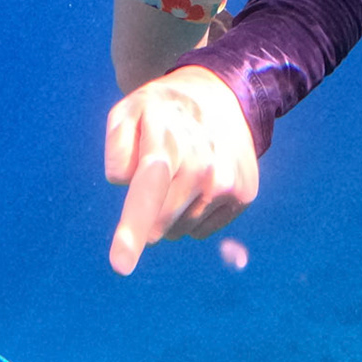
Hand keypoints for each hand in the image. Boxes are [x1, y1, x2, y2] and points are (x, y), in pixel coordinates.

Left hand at [103, 66, 257, 275]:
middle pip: (158, 224)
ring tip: (182, 170)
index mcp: (169, 141)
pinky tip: (200, 182)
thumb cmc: (166, 110)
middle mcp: (203, 166)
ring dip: (171, 211)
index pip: (148, 188)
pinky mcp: (244, 195)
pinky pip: (200, 230)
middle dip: (145, 214)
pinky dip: (193, 213)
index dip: (133, 229)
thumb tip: (122, 180)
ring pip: (178, 230)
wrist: (224, 97)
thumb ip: (117, 144)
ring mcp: (227, 182)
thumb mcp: (130, 110)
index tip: (120, 265)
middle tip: (155, 174)